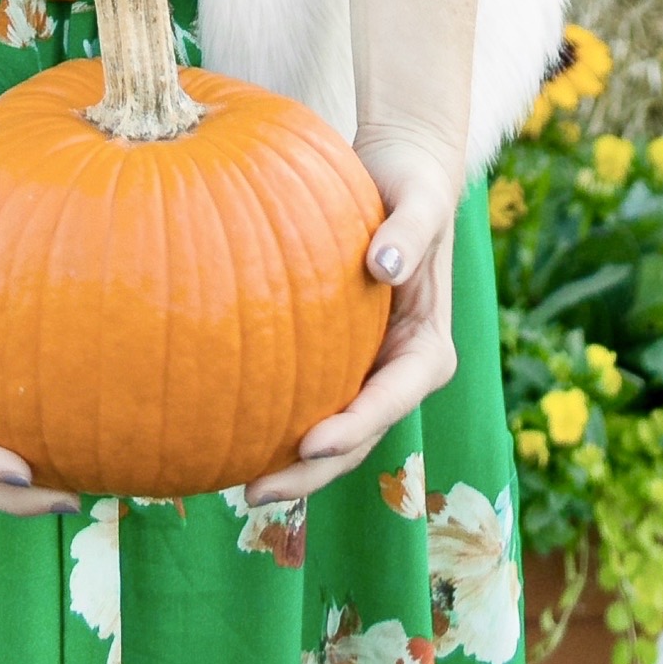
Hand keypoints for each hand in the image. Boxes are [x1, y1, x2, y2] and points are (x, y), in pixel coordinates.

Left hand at [247, 123, 460, 506]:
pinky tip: (234, 435)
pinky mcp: (342, 358)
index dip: (354, 429)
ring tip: (239, 484)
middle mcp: (400, 372)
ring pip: (335, 431)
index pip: (392, 401)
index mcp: (428, 351)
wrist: (400, 173)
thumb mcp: (418, 201)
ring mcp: (370, 370)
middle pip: (359, 437)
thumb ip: (408, 233)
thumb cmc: (412, 184)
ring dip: (295, 463)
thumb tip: (383, 265)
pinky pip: (313, 398)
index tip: (310, 441)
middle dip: (312, 470)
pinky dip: (282, 421)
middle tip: (255, 491)